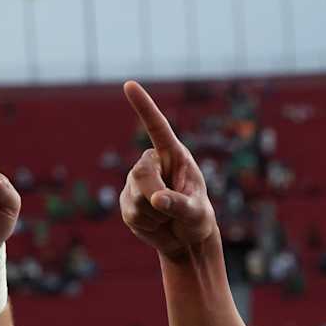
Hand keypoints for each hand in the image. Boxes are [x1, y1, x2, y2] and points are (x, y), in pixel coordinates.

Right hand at [120, 81, 218, 261]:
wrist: (185, 240)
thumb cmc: (198, 219)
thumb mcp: (197, 213)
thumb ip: (180, 204)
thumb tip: (157, 199)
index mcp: (173, 156)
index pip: (157, 128)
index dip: (144, 107)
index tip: (130, 85)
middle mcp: (153, 164)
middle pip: (142, 174)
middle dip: (156, 197)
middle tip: (170, 210)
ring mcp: (136, 182)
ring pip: (136, 197)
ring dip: (155, 215)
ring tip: (168, 217)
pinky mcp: (127, 201)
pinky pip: (132, 213)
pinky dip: (148, 225)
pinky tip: (157, 224)